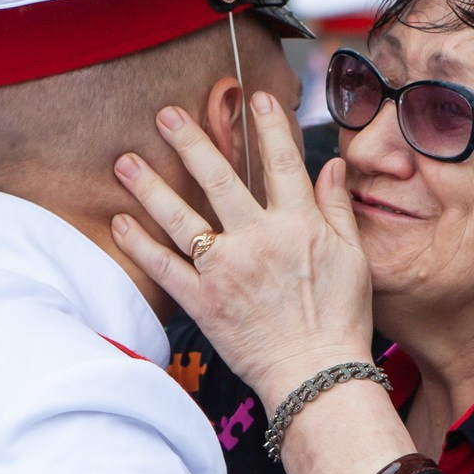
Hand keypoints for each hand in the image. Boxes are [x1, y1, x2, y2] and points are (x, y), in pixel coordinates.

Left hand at [110, 88, 374, 409]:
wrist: (318, 376)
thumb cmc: (341, 320)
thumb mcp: (354, 258)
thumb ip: (337, 207)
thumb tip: (333, 165)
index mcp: (299, 225)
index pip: (282, 162)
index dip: (269, 126)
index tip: (255, 97)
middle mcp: (259, 239)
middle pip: (218, 178)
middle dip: (189, 141)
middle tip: (165, 114)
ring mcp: (226, 270)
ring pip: (180, 217)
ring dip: (149, 186)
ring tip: (124, 160)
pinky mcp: (204, 302)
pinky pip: (163, 267)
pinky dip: (138, 244)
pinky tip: (119, 221)